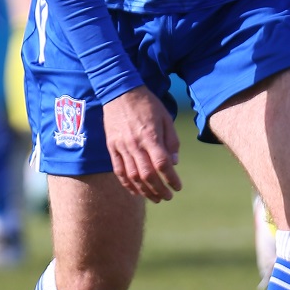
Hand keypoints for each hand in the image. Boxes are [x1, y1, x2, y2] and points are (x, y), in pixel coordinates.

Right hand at [103, 85, 181, 202]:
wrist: (120, 91)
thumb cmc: (147, 104)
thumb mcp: (166, 118)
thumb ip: (171, 141)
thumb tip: (174, 162)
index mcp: (150, 136)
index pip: (162, 164)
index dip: (171, 179)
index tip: (178, 187)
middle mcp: (135, 144)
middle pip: (147, 175)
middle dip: (159, 190)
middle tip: (168, 197)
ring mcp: (121, 147)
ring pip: (132, 176)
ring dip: (144, 191)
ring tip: (155, 198)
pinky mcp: (112, 147)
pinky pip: (118, 170)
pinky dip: (127, 184)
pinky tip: (136, 192)